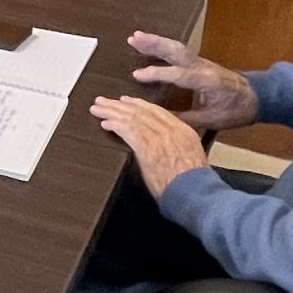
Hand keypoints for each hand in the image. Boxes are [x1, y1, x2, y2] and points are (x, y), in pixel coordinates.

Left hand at [89, 95, 209, 197]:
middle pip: (141, 112)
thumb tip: (164, 146)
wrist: (195, 192)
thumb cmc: (193, 183)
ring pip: (132, 119)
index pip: (157, 111)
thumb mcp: (192, 157)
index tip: (125, 100)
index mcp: (183, 130)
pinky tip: (105, 123)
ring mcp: (159, 138)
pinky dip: (115, 126)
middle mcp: (171, 130)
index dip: (138, 104)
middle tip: (104, 100)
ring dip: (112, 113)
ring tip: (98, 109)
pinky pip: (128, 132)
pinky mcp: (147, 149)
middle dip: (120, 105)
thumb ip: (177, 146)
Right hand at [126, 32, 257, 128]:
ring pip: (176, 47)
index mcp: (206, 81)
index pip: (177, 75)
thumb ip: (185, 118)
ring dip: (156, 41)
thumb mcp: (211, 120)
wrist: (257, 97)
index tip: (136, 75)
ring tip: (136, 37)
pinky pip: (180, 51)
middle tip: (132, 38)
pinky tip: (152, 45)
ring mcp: (202, 62)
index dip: (156, 74)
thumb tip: (160, 119)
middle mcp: (202, 66)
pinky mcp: (200, 63)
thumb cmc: (235, 110)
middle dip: (153, 44)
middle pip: (175, 51)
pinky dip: (164, 46)